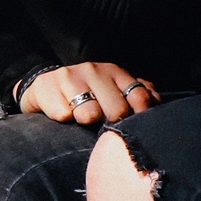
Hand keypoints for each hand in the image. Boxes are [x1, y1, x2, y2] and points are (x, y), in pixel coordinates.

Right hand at [20, 61, 158, 125]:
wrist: (45, 88)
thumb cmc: (86, 95)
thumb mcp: (113, 91)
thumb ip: (138, 95)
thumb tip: (156, 102)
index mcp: (114, 72)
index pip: (138, 95)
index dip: (140, 116)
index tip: (134, 130)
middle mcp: (93, 70)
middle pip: (116, 110)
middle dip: (111, 125)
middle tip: (102, 127)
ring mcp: (69, 77)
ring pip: (89, 114)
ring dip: (86, 124)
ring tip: (82, 122)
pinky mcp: (46, 88)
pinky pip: (63, 116)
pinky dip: (64, 121)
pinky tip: (62, 117)